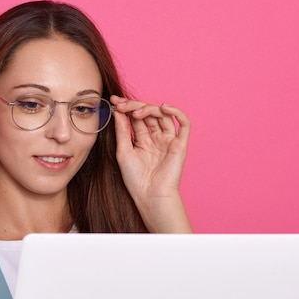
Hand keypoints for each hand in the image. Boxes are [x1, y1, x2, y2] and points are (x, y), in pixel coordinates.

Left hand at [111, 95, 192, 232]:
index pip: (136, 117)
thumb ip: (122, 131)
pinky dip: (176, 112)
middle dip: (134, 106)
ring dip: (150, 108)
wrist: (150, 196)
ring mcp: (168, 140)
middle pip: (148, 113)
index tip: (114, 101)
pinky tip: (164, 107)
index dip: (126, 107)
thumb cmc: (136, 179)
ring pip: (163, 115)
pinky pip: (184, 124)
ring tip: (136, 112)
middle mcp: (156, 138)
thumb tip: (118, 111)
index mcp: (143, 139)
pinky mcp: (180, 144)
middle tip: (122, 105)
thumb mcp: (123, 152)